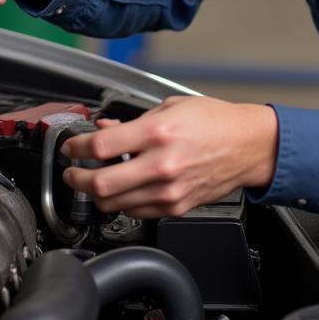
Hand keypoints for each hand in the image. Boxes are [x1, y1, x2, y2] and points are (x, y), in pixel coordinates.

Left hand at [60, 96, 277, 218]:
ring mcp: (168, 191)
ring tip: (93, 181)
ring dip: (96, 194)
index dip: (77, 147)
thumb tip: (106, 128)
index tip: (71, 147)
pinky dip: (121, 202)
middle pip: (101, 183)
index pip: (102, 146)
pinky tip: (120, 189)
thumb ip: (134, 121)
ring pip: (114, 204)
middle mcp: (161, 165)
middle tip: (71, 172)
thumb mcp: (171, 107)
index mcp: (158, 133)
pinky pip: (136, 211)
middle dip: (76, 178)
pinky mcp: (175, 207)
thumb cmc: (214, 122)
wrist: (247, 146)